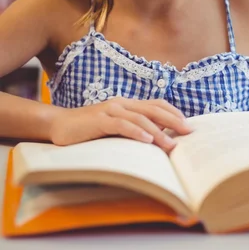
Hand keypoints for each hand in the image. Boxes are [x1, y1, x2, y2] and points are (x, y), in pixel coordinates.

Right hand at [49, 98, 191, 150]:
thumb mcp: (114, 128)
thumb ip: (132, 129)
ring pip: (140, 118)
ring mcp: (111, 110)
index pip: (156, 104)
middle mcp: (122, 104)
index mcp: (127, 104)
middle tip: (188, 132)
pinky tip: (147, 141)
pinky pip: (122, 125)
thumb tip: (157, 140)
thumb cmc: (88, 129)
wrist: (58, 125)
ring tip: (171, 145)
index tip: (188, 125)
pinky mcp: (99, 121)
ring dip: (158, 132)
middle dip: (173, 120)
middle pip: (154, 109)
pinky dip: (136, 132)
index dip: (174, 113)